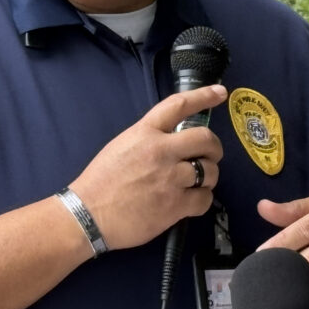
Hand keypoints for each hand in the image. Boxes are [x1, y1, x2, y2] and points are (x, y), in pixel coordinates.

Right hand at [69, 85, 226, 249]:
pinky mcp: (175, 205)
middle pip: (206, 139)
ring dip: (208, 176)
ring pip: (210, 170)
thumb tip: (175, 139)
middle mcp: (161, 151)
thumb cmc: (101, 181)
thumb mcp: (122, 145)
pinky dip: (202, 199)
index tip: (220, 93)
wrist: (88, 215)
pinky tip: (191, 201)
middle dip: (214, 148)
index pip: (179, 105)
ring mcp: (170, 178)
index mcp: (145, 132)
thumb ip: (150, 138)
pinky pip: (205, 198)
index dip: (204, 96)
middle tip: (210, 156)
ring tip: (196, 182)